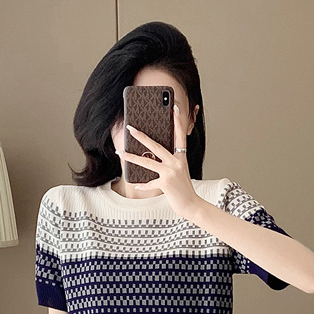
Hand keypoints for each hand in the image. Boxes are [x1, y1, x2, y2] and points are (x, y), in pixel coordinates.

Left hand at [120, 104, 199, 218]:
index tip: (175, 108)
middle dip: (141, 136)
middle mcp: (177, 162)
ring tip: (121, 152)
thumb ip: (168, 163)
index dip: (177, 121)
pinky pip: (150, 183)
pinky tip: (137, 184)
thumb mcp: (179, 172)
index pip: (179, 136)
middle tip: (131, 128)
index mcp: (181, 158)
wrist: (192, 205)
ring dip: (132, 157)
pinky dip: (143, 185)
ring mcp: (171, 172)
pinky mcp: (166, 183)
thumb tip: (150, 156)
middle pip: (156, 146)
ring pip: (147, 162)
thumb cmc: (183, 188)